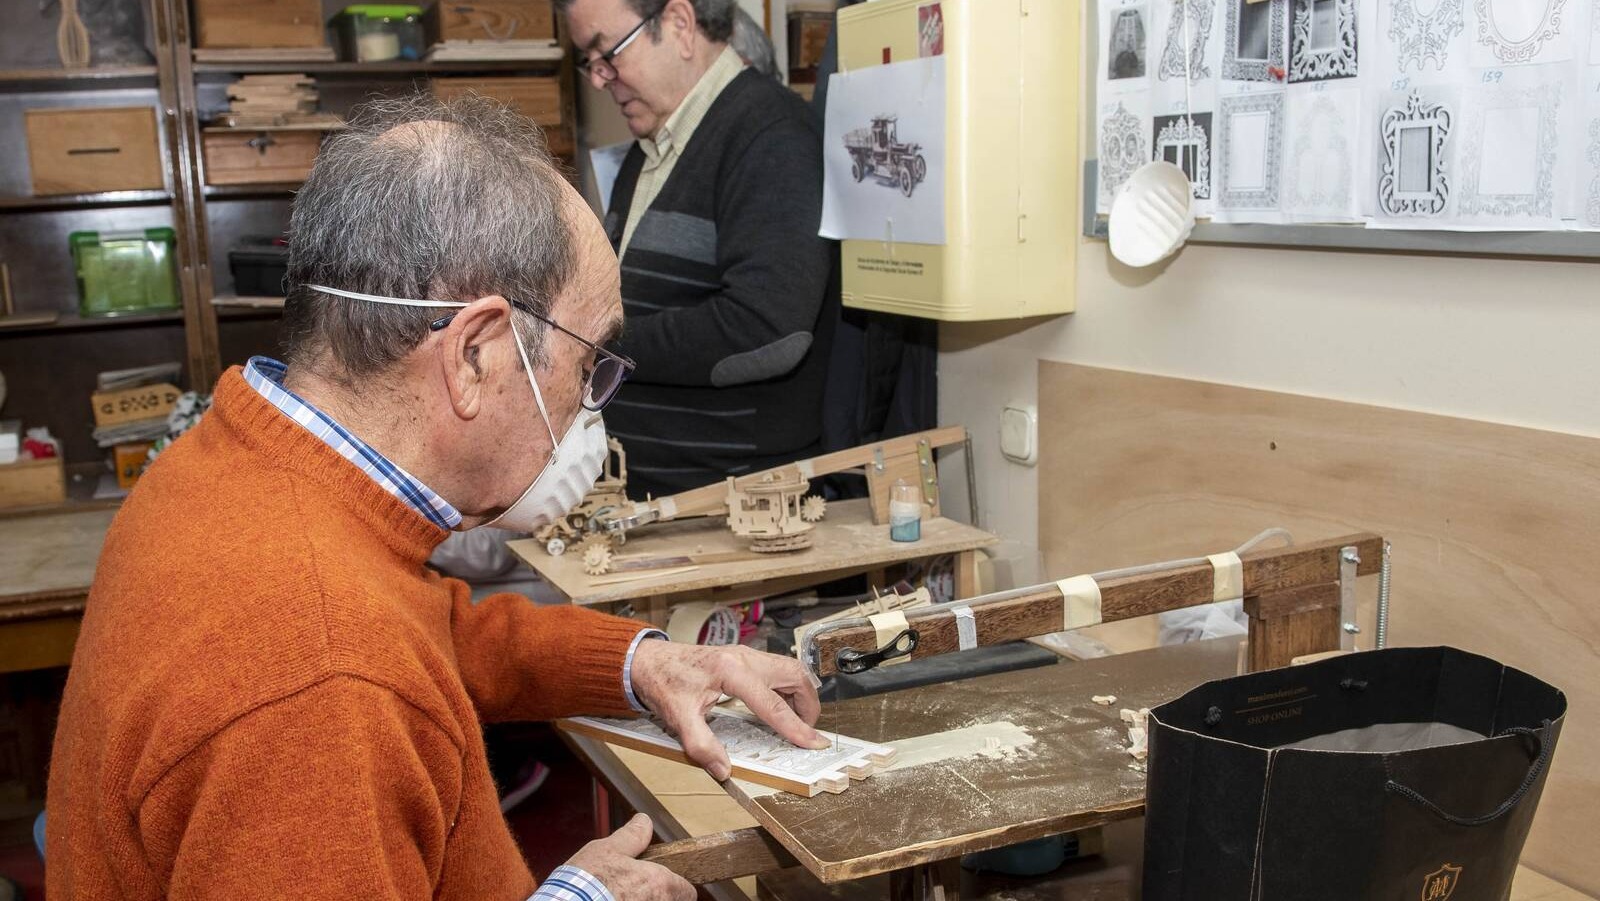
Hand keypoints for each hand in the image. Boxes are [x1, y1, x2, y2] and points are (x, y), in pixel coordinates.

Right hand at [564, 813, 693, 900]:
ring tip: (619, 899)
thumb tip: (643, 822)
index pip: (687, 891)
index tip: (663, 884)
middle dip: (656, 897)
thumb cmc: (587, 883)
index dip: (676, 886)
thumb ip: (632, 836)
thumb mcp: (608, 850)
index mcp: (660, 884)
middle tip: (635, 891)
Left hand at [631, 640, 828, 779]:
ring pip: (790, 670)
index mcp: (731, 671)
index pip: (773, 704)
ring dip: (801, 695)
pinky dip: (788, 688)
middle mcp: (744, 658)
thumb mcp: (678, 718)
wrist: (649, 660)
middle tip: (807, 732)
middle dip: (808, 705)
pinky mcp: (744, 657)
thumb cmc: (663, 682)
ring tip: (797, 721)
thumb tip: (723, 770)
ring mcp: (746, 654)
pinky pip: (779, 670)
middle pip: (794, 676)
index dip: (796, 727)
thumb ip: (701, 745)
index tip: (814, 743)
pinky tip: (780, 707)